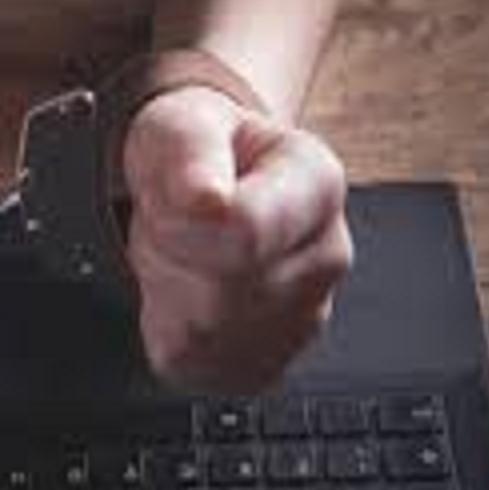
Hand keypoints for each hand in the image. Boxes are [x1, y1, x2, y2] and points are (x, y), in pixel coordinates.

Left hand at [122, 86, 352, 394]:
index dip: (180, 220)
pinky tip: (182, 288)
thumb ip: (189, 150)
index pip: (243, 233)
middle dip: (165, 252)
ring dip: (162, 289)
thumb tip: (202, 201)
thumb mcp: (181, 123)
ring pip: (194, 332)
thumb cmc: (198, 155)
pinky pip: (187, 363)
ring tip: (181, 249)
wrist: (207, 188)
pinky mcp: (265, 365)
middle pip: (210, 290)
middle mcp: (326, 258)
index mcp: (316, 183)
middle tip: (171, 219)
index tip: (174, 195)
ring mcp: (304, 320)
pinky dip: (163, 327)